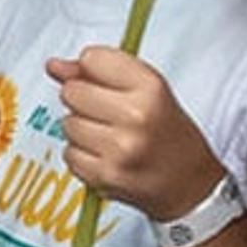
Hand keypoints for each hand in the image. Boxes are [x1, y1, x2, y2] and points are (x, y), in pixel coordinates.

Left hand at [46, 47, 223, 220]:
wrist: (193, 188)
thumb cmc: (168, 134)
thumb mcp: (147, 91)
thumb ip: (99, 71)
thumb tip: (54, 65)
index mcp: (150, 88)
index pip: (92, 58)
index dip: (92, 69)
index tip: (104, 81)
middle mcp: (136, 116)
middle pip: (72, 91)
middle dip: (82, 100)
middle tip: (108, 114)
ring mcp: (121, 148)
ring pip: (67, 124)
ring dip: (81, 130)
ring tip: (110, 138)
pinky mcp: (107, 175)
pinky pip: (69, 154)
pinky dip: (82, 156)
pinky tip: (106, 158)